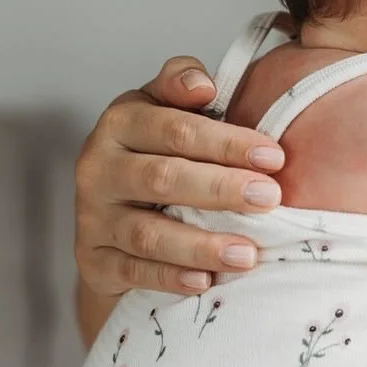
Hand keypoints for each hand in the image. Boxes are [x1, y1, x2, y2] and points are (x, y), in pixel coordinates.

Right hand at [76, 56, 286, 297]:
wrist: (112, 217)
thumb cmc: (158, 153)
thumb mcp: (166, 110)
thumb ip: (182, 85)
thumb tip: (203, 84)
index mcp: (121, 122)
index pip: (174, 128)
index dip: (226, 142)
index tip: (273, 156)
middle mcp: (98, 167)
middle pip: (162, 178)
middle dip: (221, 189)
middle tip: (269, 199)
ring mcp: (93, 217)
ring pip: (147, 233)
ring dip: (201, 244)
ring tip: (248, 254)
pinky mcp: (94, 261)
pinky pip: (133, 272)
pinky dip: (171, 277)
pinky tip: (206, 282)